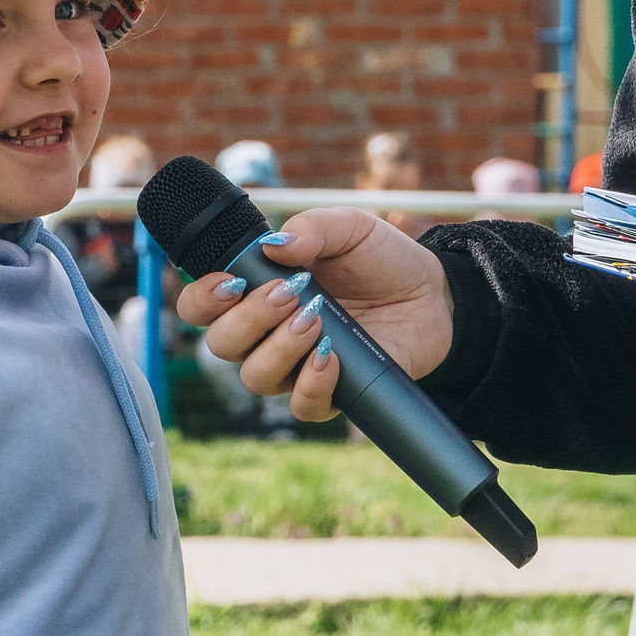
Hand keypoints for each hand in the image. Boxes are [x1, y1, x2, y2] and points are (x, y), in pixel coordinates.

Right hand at [172, 206, 450, 421]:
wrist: (435, 295)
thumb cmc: (382, 260)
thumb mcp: (350, 228)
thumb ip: (312, 229)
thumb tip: (274, 246)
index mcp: (257, 290)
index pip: (201, 306)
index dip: (202, 299)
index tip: (232, 281)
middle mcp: (266, 333)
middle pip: (221, 345)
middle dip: (249, 318)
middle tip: (291, 292)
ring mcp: (295, 366)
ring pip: (255, 376)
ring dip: (279, 348)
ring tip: (317, 320)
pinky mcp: (329, 393)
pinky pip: (300, 407)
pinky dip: (311, 383)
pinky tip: (332, 356)